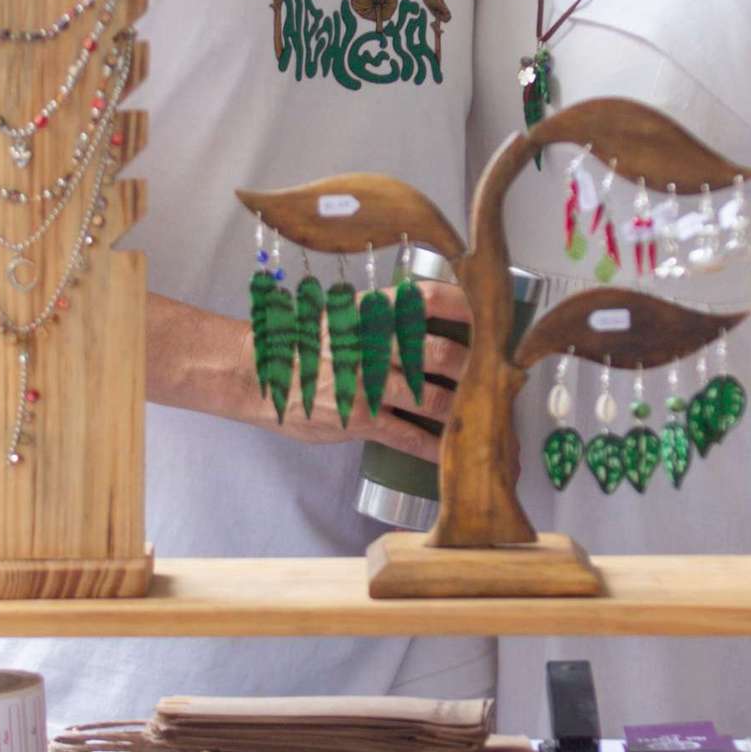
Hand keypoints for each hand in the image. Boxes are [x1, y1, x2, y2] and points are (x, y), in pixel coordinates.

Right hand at [156, 284, 468, 460]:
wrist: (255, 372)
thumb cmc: (298, 343)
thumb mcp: (338, 316)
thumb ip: (377, 319)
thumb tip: (419, 322)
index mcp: (371, 312)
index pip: (426, 299)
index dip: (462, 305)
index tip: (486, 312)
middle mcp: (374, 344)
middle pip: (441, 352)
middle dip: (474, 366)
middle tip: (496, 374)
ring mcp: (368, 383)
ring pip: (434, 398)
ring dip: (462, 408)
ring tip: (483, 415)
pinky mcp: (360, 418)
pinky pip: (409, 435)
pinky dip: (433, 446)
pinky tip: (450, 452)